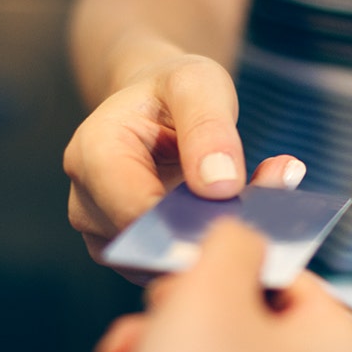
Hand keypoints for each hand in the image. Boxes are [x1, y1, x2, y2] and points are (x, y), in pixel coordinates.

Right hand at [63, 54, 305, 267]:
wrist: (156, 107)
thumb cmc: (172, 90)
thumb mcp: (198, 84)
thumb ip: (210, 128)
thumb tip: (220, 187)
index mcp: (93, 154)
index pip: (135, 210)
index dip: (185, 227)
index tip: (238, 226)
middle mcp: (88, 202)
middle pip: (147, 243)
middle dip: (205, 236)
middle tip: (264, 221)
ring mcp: (104, 234)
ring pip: (160, 263)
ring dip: (210, 248)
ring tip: (259, 213)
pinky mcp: (129, 254)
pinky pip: (169, 267)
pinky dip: (206, 252)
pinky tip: (241, 224)